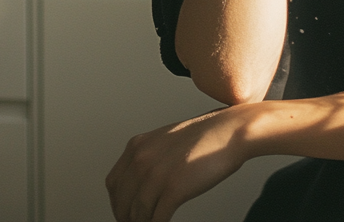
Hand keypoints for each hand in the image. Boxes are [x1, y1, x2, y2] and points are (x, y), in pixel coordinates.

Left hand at [106, 108, 244, 221]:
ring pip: (137, 215)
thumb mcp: (166, 140)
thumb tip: (141, 186)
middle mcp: (141, 160)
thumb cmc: (206, 136)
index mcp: (137, 146)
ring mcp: (156, 175)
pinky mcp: (173, 190)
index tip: (124, 212)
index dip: (117, 203)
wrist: (230, 131)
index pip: (113, 184)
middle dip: (127, 218)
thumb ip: (149, 158)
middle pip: (122, 203)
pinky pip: (156, 220)